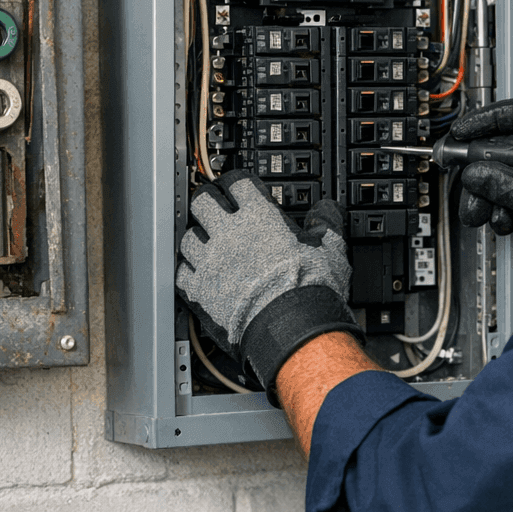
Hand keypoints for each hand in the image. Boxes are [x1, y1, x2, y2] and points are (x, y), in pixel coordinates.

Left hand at [177, 171, 360, 404]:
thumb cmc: (310, 290)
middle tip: (214, 208)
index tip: (238, 187)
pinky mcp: (200, 291)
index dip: (236, 182)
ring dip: (196, 237)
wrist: (292, 329)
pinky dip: (188, 272)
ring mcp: (211, 262)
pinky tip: (197, 274)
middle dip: (208, 202)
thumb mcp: (330, 248)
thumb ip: (325, 223)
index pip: (237, 183)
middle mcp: (230, 234)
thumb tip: (327, 210)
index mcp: (259, 216)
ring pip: (187, 237)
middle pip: (203, 201)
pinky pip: (182, 273)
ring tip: (205, 243)